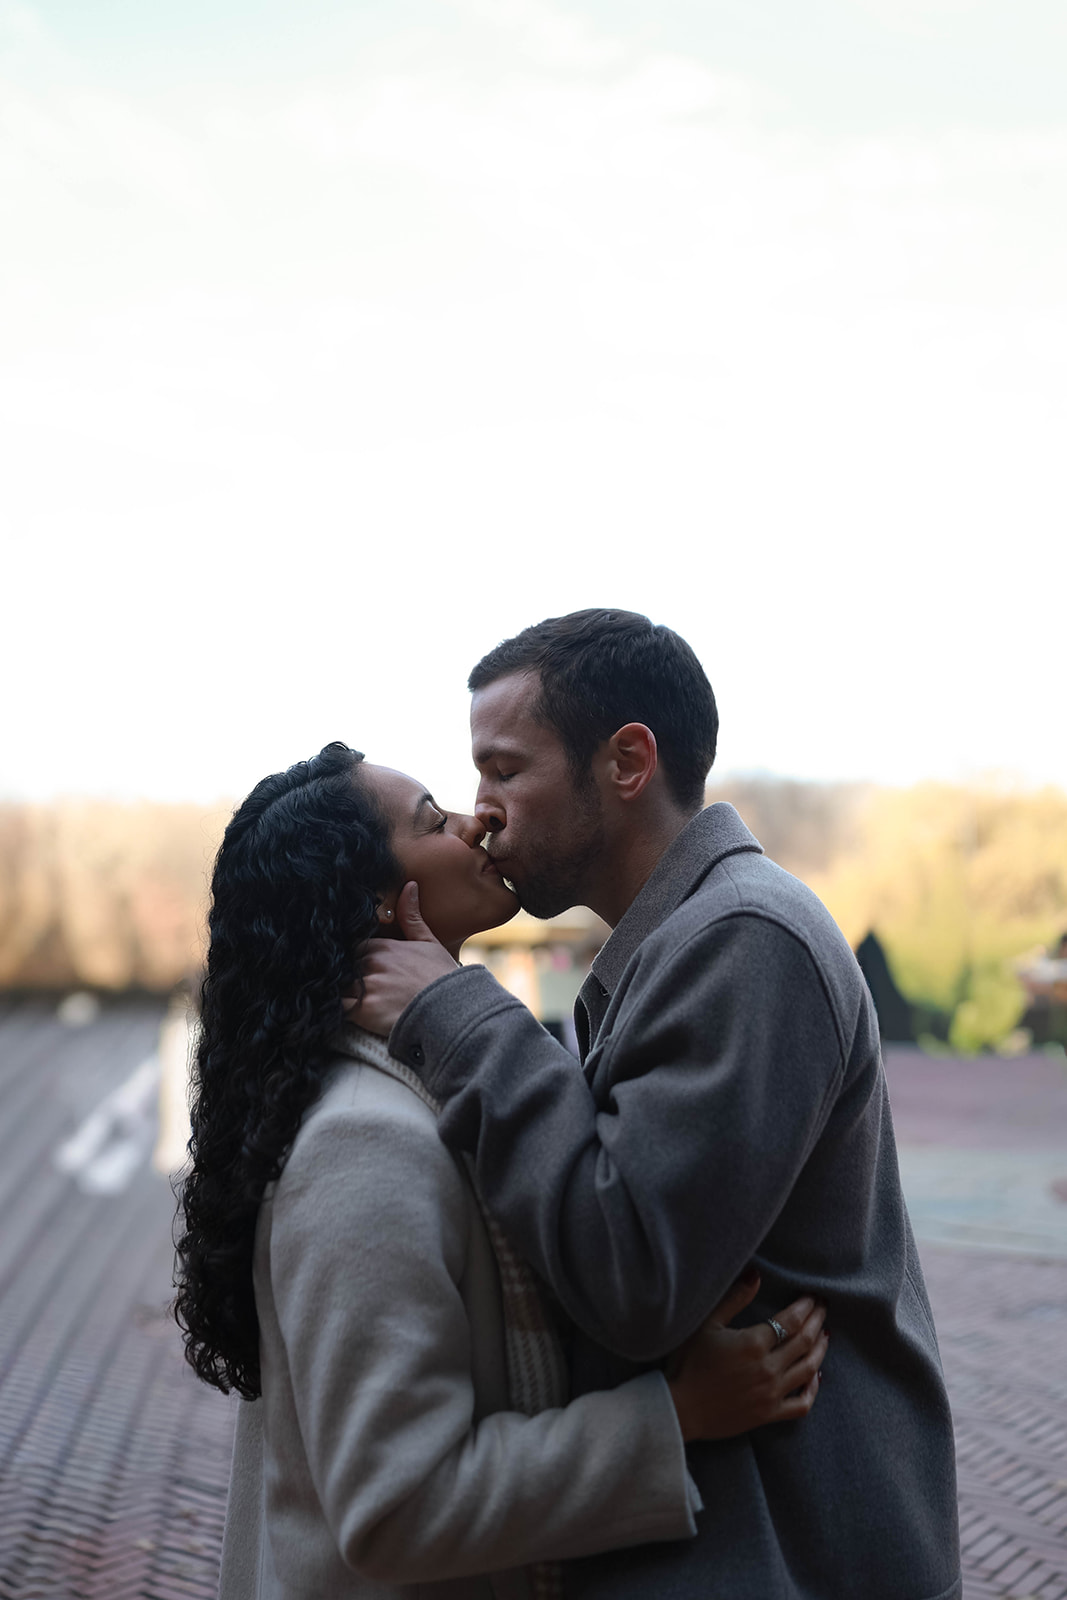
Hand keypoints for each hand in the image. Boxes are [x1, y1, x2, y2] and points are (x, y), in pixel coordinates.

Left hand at [345, 882, 458, 1035]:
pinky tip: (342, 1012)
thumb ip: (412, 916)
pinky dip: (337, 1010)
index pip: (354, 948)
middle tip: (351, 985)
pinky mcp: (363, 1010)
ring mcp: (366, 986)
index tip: (360, 968)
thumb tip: (409, 885)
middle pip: (344, 966)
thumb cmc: (441, 977)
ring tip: (346, 1000)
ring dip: (340, 991)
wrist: (451, 1009)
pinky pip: (338, 1008)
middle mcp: (371, 963)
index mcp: (383, 946)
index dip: (355, 959)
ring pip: (338, 985)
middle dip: (346, 975)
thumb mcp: (428, 942)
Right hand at [666, 1272, 826, 1441]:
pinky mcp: (769, 1414)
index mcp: (754, 1343)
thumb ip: (735, 1298)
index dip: (806, 1306)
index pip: (791, 1321)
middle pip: (804, 1341)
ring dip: (820, 1349)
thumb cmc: (688, 1362)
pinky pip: (802, 1404)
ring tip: (825, 1334)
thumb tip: (756, 1275)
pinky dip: (813, 1389)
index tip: (813, 1297)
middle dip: (817, 1321)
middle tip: (824, 1308)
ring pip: (809, 1369)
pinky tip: (815, 1376)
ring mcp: (771, 1393)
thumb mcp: (707, 1323)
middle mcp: (768, 1368)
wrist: (680, 1409)